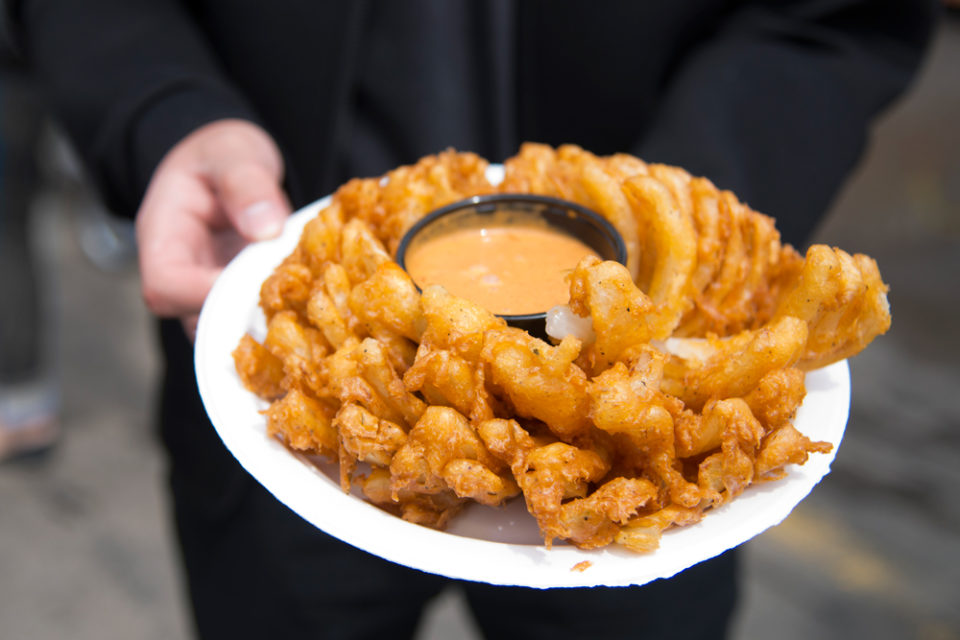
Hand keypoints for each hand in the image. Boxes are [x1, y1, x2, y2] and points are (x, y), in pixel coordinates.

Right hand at [135, 119, 290, 337]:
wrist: (231, 159)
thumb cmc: (222, 153)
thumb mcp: (232, 152)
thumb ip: (245, 183)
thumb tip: (266, 228)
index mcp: (162, 236)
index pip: (166, 286)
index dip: (205, 296)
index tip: (254, 285)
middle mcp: (180, 270)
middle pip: (195, 318)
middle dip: (242, 319)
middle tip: (293, 307)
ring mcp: (207, 286)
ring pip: (225, 325)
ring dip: (263, 321)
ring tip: (305, 307)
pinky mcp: (236, 292)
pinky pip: (249, 314)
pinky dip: (277, 313)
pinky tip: (310, 304)